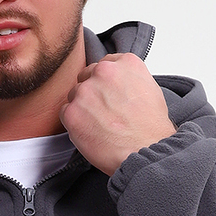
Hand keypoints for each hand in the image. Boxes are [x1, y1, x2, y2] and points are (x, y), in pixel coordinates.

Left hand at [60, 53, 175, 176]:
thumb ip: (129, 79)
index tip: (109, 95)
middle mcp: (104, 71)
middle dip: (93, 94)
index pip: (104, 65)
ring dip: (82, 108)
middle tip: (105, 114)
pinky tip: (91, 132)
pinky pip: (65, 112)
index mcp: (125, 63)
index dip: (105, 83)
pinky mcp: (72, 111)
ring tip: (100, 126)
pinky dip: (74, 123)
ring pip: (75, 95)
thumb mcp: (150, 90)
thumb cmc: (150, 130)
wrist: (145, 152)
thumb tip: (118, 83)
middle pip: (87, 77)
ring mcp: (86, 90)